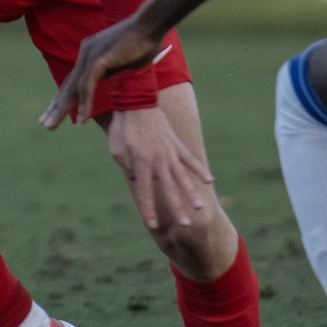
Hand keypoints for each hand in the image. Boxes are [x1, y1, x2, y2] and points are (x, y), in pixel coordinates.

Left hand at [42, 11, 167, 127]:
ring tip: (52, 126)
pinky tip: (82, 119)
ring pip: (73, 88)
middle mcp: (86, 53)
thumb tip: (109, 76)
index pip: (72, 80)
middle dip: (55, 106)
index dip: (62, 97)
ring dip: (62, 109)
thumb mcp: (123, 61)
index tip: (54, 112)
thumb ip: (112, 69)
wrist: (151, 24)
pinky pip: (87, 86)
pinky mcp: (99, 59)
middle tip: (44, 124)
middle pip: (67, 85)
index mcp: (90, 52)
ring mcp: (90, 55)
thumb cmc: (144, 42)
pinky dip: (84, 103)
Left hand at [106, 105, 213, 231]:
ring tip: (199, 208)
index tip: (153, 225)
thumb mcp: (117, 151)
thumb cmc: (123, 128)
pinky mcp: (176, 144)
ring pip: (183, 177)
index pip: (145, 193)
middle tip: (185, 225)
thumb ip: (128, 169)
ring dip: (191, 193)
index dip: (148, 210)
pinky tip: (209, 180)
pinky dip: (199, 169)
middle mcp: (158, 161)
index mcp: (141, 164)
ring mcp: (170, 152)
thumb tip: (138, 183)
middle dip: (176, 209)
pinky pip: (189, 159)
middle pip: (169, 189)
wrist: (136, 101)